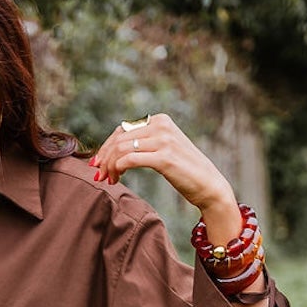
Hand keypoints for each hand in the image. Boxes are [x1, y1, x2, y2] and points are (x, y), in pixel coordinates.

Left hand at [91, 113, 238, 228]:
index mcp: (160, 120)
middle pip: (119, 138)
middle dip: (104, 157)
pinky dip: (117, 169)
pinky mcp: (164, 157)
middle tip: (99, 175)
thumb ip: (144, 143)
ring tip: (108, 180)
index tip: (98, 163)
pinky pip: (129, 159)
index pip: (123, 129)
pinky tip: (117, 179)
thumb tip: (114, 150)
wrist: (209, 185)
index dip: (106, 146)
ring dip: (109, 165)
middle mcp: (161, 126)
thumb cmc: (184, 171)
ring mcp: (163, 140)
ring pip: (121, 148)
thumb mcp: (164, 149)